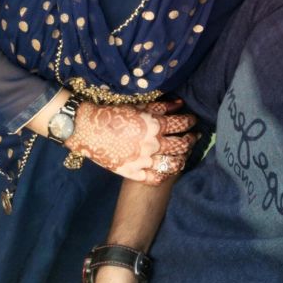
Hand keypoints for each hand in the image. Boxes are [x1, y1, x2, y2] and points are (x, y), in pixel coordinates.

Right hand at [66, 99, 196, 183]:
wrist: (89, 129)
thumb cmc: (114, 114)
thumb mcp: (139, 106)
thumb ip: (161, 107)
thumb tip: (180, 104)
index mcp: (154, 125)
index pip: (181, 124)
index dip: (190, 122)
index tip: (192, 121)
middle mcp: (152, 144)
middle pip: (181, 145)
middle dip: (191, 140)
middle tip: (193, 137)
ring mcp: (143, 161)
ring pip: (173, 164)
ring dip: (183, 158)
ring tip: (184, 154)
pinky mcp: (133, 173)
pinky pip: (156, 178)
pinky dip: (165, 174)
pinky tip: (167, 169)